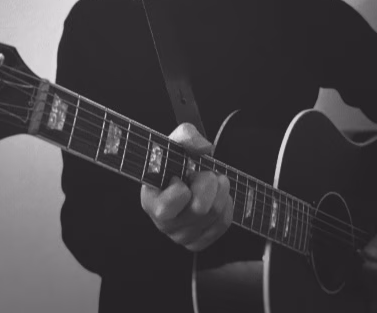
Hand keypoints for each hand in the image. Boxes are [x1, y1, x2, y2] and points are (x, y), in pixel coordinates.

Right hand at [140, 123, 233, 251]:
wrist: (186, 175)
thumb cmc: (176, 159)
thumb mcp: (177, 141)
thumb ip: (187, 136)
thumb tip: (204, 148)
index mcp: (150, 202)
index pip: (169, 206)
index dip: (181, 187)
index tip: (179, 176)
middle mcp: (163, 224)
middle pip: (200, 209)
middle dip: (209, 183)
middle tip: (204, 173)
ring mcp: (181, 236)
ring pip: (215, 215)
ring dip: (221, 190)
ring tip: (212, 180)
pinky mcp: (199, 241)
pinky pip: (223, 223)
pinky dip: (226, 204)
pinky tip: (216, 195)